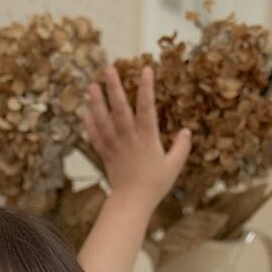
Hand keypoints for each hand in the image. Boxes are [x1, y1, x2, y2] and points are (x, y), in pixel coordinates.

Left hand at [80, 64, 191, 208]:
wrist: (132, 203)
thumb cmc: (155, 185)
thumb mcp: (174, 166)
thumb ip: (181, 147)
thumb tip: (187, 131)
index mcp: (147, 138)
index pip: (147, 108)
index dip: (146, 88)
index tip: (145, 69)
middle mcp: (129, 138)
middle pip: (120, 109)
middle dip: (114, 88)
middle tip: (109, 69)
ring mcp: (115, 146)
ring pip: (104, 120)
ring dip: (97, 102)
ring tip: (92, 85)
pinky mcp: (105, 155)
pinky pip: (95, 137)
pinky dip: (89, 124)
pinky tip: (84, 111)